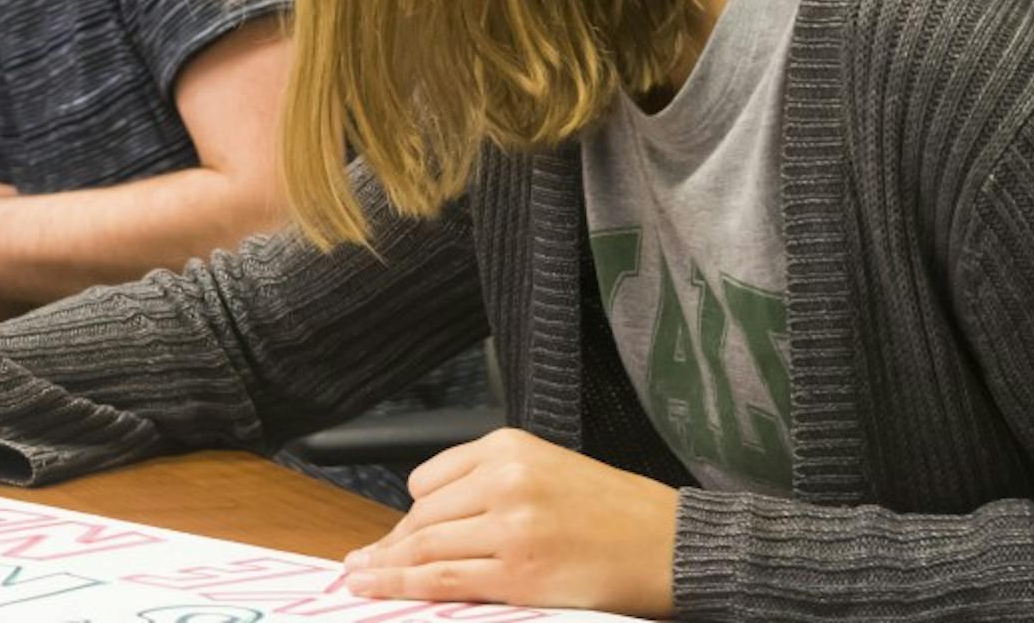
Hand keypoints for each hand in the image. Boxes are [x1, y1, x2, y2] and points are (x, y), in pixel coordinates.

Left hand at [342, 428, 677, 618]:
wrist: (669, 544)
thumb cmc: (615, 512)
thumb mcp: (548, 467)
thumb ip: (490, 482)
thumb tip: (429, 518)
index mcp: (509, 447)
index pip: (428, 480)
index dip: (407, 515)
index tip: (394, 535)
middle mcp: (504, 479)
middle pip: (422, 516)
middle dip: (392, 545)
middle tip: (367, 563)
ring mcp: (510, 526)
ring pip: (426, 547)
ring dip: (388, 567)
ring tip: (363, 578)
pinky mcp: (518, 572)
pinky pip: (444, 579)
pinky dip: (403, 585)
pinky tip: (378, 586)